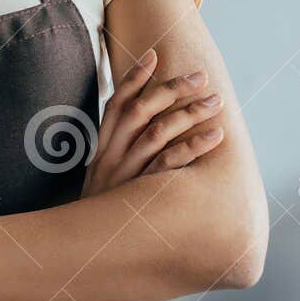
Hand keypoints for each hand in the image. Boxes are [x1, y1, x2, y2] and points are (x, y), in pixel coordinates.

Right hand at [82, 47, 225, 197]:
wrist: (83, 246)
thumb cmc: (101, 209)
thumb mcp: (102, 175)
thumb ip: (118, 150)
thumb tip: (141, 127)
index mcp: (101, 146)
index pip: (115, 103)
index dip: (134, 77)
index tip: (154, 54)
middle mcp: (111, 155)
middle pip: (141, 110)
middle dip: (172, 89)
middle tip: (201, 77)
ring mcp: (126, 173)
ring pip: (158, 132)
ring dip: (190, 113)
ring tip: (215, 101)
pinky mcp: (142, 193)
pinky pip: (170, 165)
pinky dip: (193, 148)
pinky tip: (214, 137)